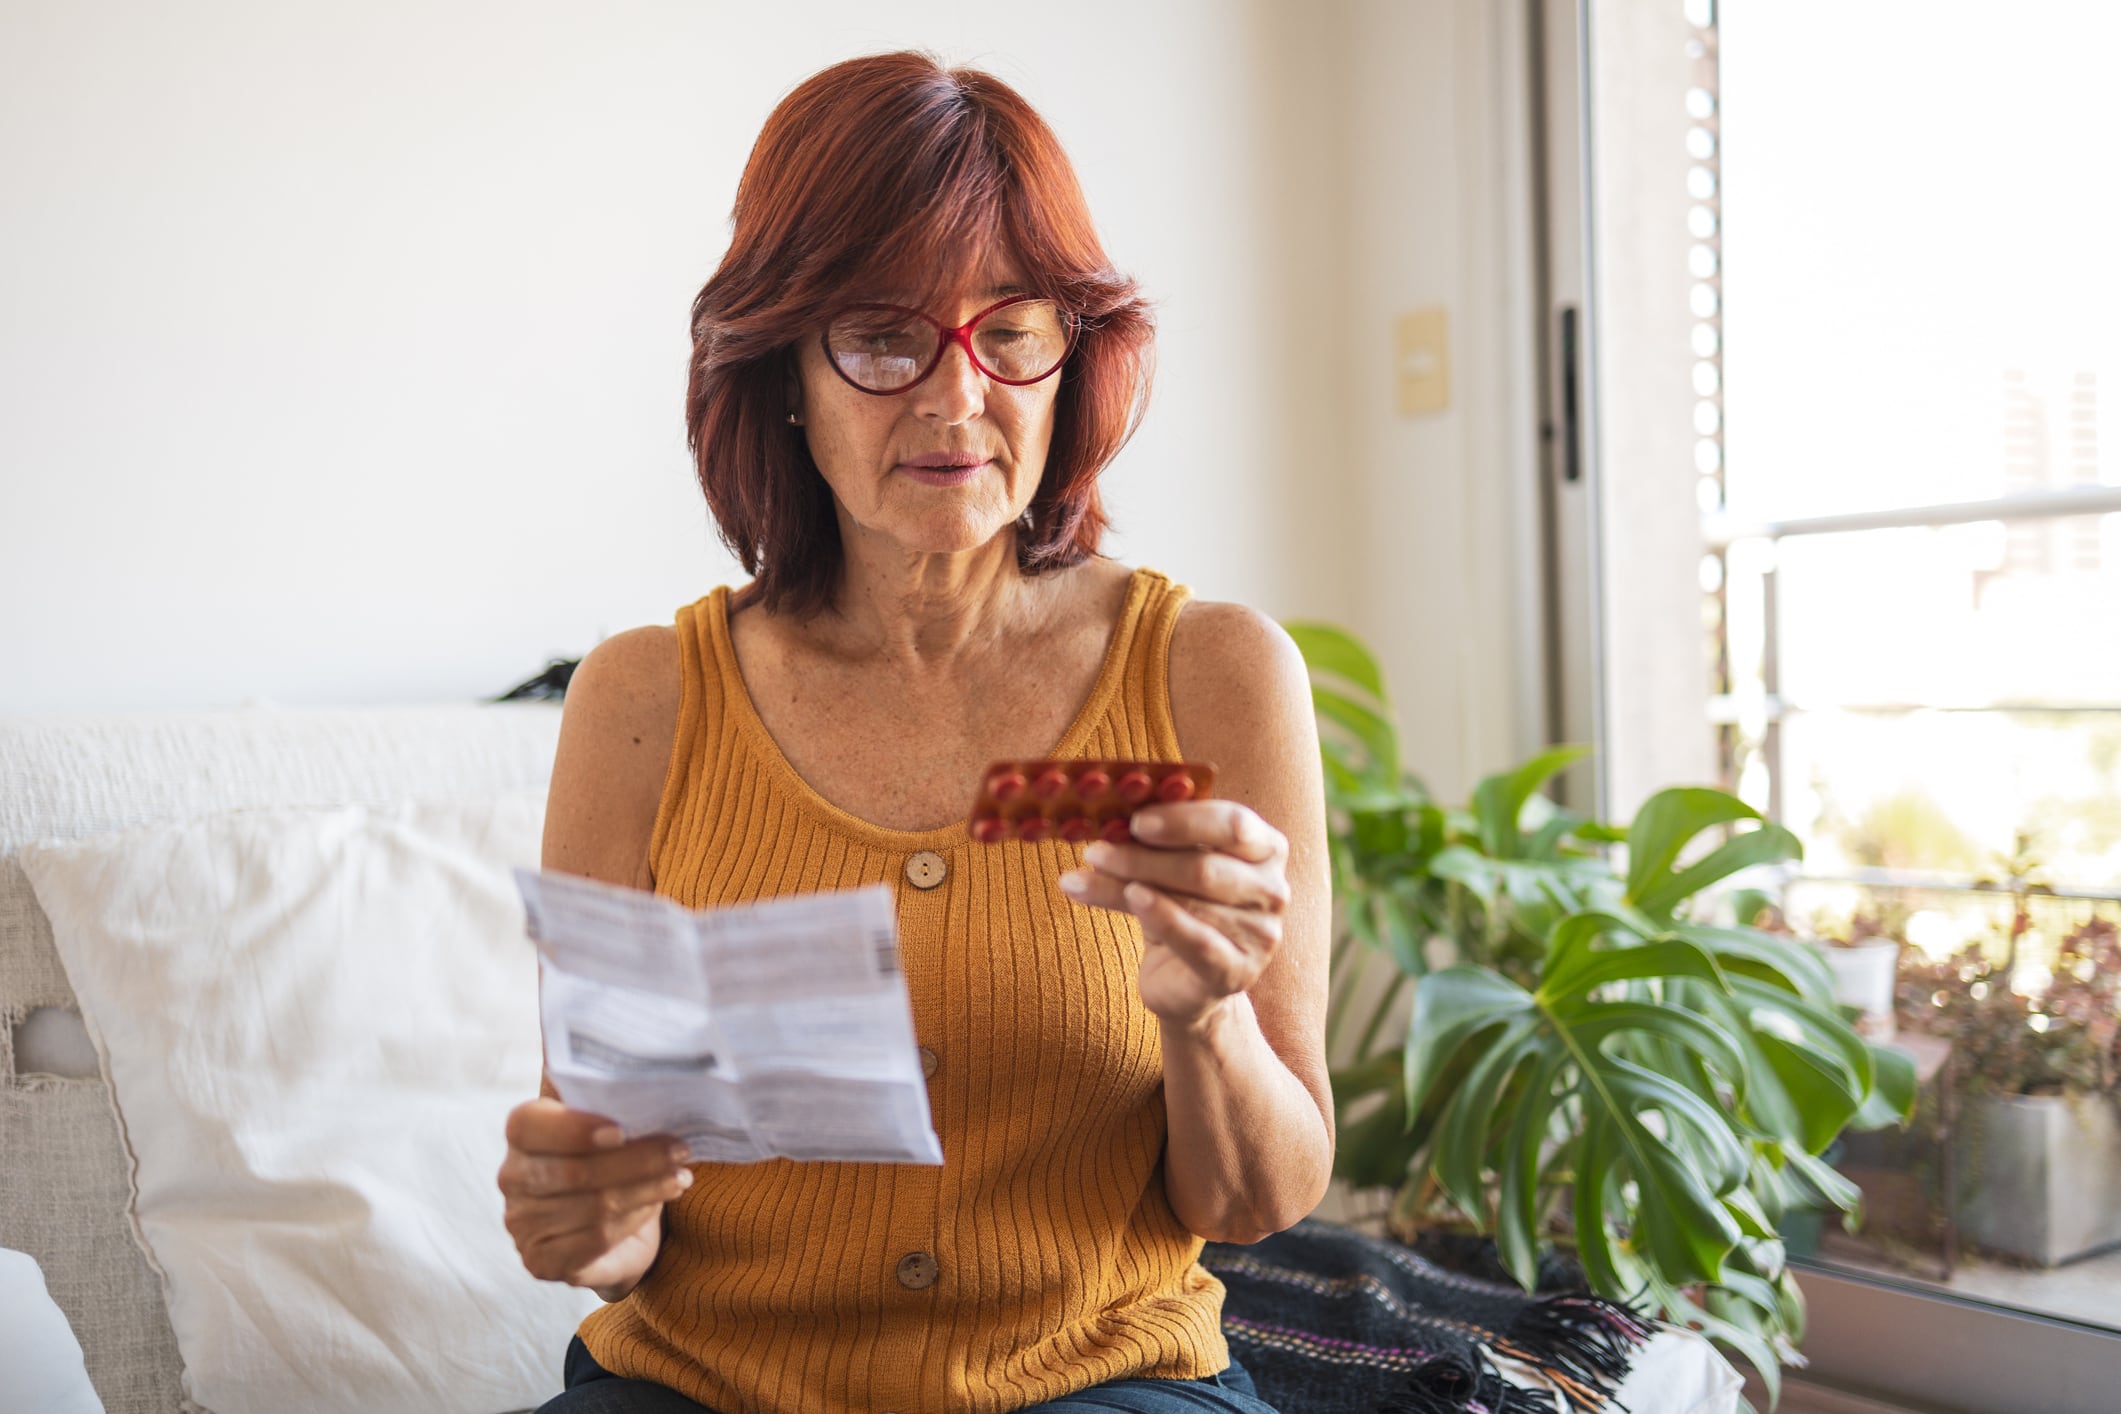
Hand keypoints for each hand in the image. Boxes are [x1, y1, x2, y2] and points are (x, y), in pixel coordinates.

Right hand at [498, 1098, 692, 1299]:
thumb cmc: (612, 1157)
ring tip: (680, 1177)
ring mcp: (522, 1223)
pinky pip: (596, 1240)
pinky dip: (634, 1220)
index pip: (529, 1126)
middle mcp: (513, 1177)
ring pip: (593, 1207)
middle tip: (680, 1150)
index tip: (621, 1130)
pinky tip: (657, 1204)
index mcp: (521, 1133)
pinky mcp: (541, 1260)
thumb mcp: (611, 1121)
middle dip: (636, 1161)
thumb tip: (648, 1069)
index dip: (574, 1129)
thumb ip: (612, 1097)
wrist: (612, 1223)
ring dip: (646, 1190)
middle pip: (574, 1172)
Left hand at [1057, 800, 1291, 1028]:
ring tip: (1082, 878)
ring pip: (1191, 901)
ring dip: (1131, 885)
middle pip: (1204, 865)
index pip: (1233, 823)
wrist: (1186, 981)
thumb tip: (1105, 817)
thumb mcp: (1168, 868)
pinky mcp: (1238, 971)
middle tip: (1095, 851)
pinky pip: (1196, 940)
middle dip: (1143, 857)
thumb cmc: (1179, 910)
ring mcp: (1261, 935)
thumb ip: (1151, 842)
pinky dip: (1160, 916)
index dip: (1183, 820)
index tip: (1136, 821)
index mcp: (1267, 848)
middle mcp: (1273, 889)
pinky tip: (1131, 898)